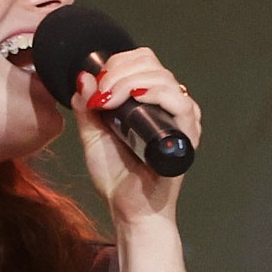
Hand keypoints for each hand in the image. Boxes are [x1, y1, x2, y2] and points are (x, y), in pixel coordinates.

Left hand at [74, 46, 202, 231]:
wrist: (130, 209)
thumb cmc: (117, 177)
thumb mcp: (93, 135)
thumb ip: (86, 107)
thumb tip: (83, 76)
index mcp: (150, 102)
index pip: (142, 62)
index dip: (117, 63)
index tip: (96, 84)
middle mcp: (168, 106)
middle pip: (151, 63)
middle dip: (119, 71)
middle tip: (99, 95)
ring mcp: (180, 120)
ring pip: (163, 77)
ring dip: (130, 81)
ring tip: (109, 102)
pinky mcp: (187, 136)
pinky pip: (180, 102)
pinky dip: (155, 93)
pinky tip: (134, 100)